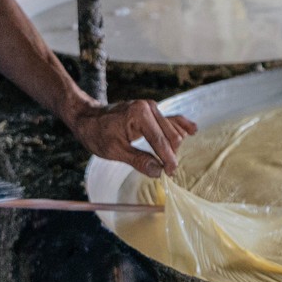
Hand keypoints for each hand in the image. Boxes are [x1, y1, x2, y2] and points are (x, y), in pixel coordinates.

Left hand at [67, 100, 197, 178]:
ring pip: (173, 130)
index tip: (170, 174)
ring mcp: (152, 107)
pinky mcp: (153, 111)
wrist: (88, 118)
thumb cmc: (97, 134)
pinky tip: (193, 131)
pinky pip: (171, 119)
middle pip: (171, 135)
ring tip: (169, 162)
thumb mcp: (114, 151)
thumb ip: (138, 160)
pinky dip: (181, 126)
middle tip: (166, 171)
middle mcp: (149, 107)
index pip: (160, 140)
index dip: (168, 159)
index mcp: (139, 114)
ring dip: (174, 146)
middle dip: (171, 154)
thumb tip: (158, 171)